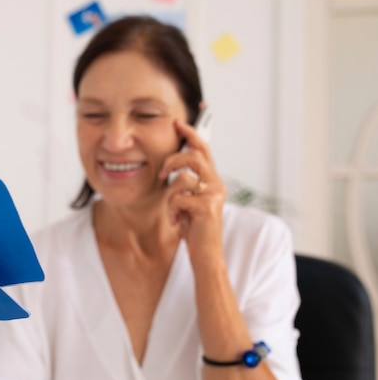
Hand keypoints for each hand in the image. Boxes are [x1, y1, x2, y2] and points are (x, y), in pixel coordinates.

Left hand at [159, 119, 226, 268]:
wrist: (206, 256)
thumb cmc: (195, 231)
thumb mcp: (188, 204)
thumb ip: (185, 187)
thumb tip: (171, 171)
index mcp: (213, 181)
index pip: (203, 150)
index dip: (191, 133)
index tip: (177, 122)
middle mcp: (217, 185)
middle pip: (195, 154)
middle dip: (174, 158)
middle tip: (162, 171)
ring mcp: (214, 195)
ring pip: (184, 177)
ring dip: (170, 193)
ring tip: (172, 208)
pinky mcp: (207, 207)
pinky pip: (178, 198)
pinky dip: (171, 211)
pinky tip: (176, 222)